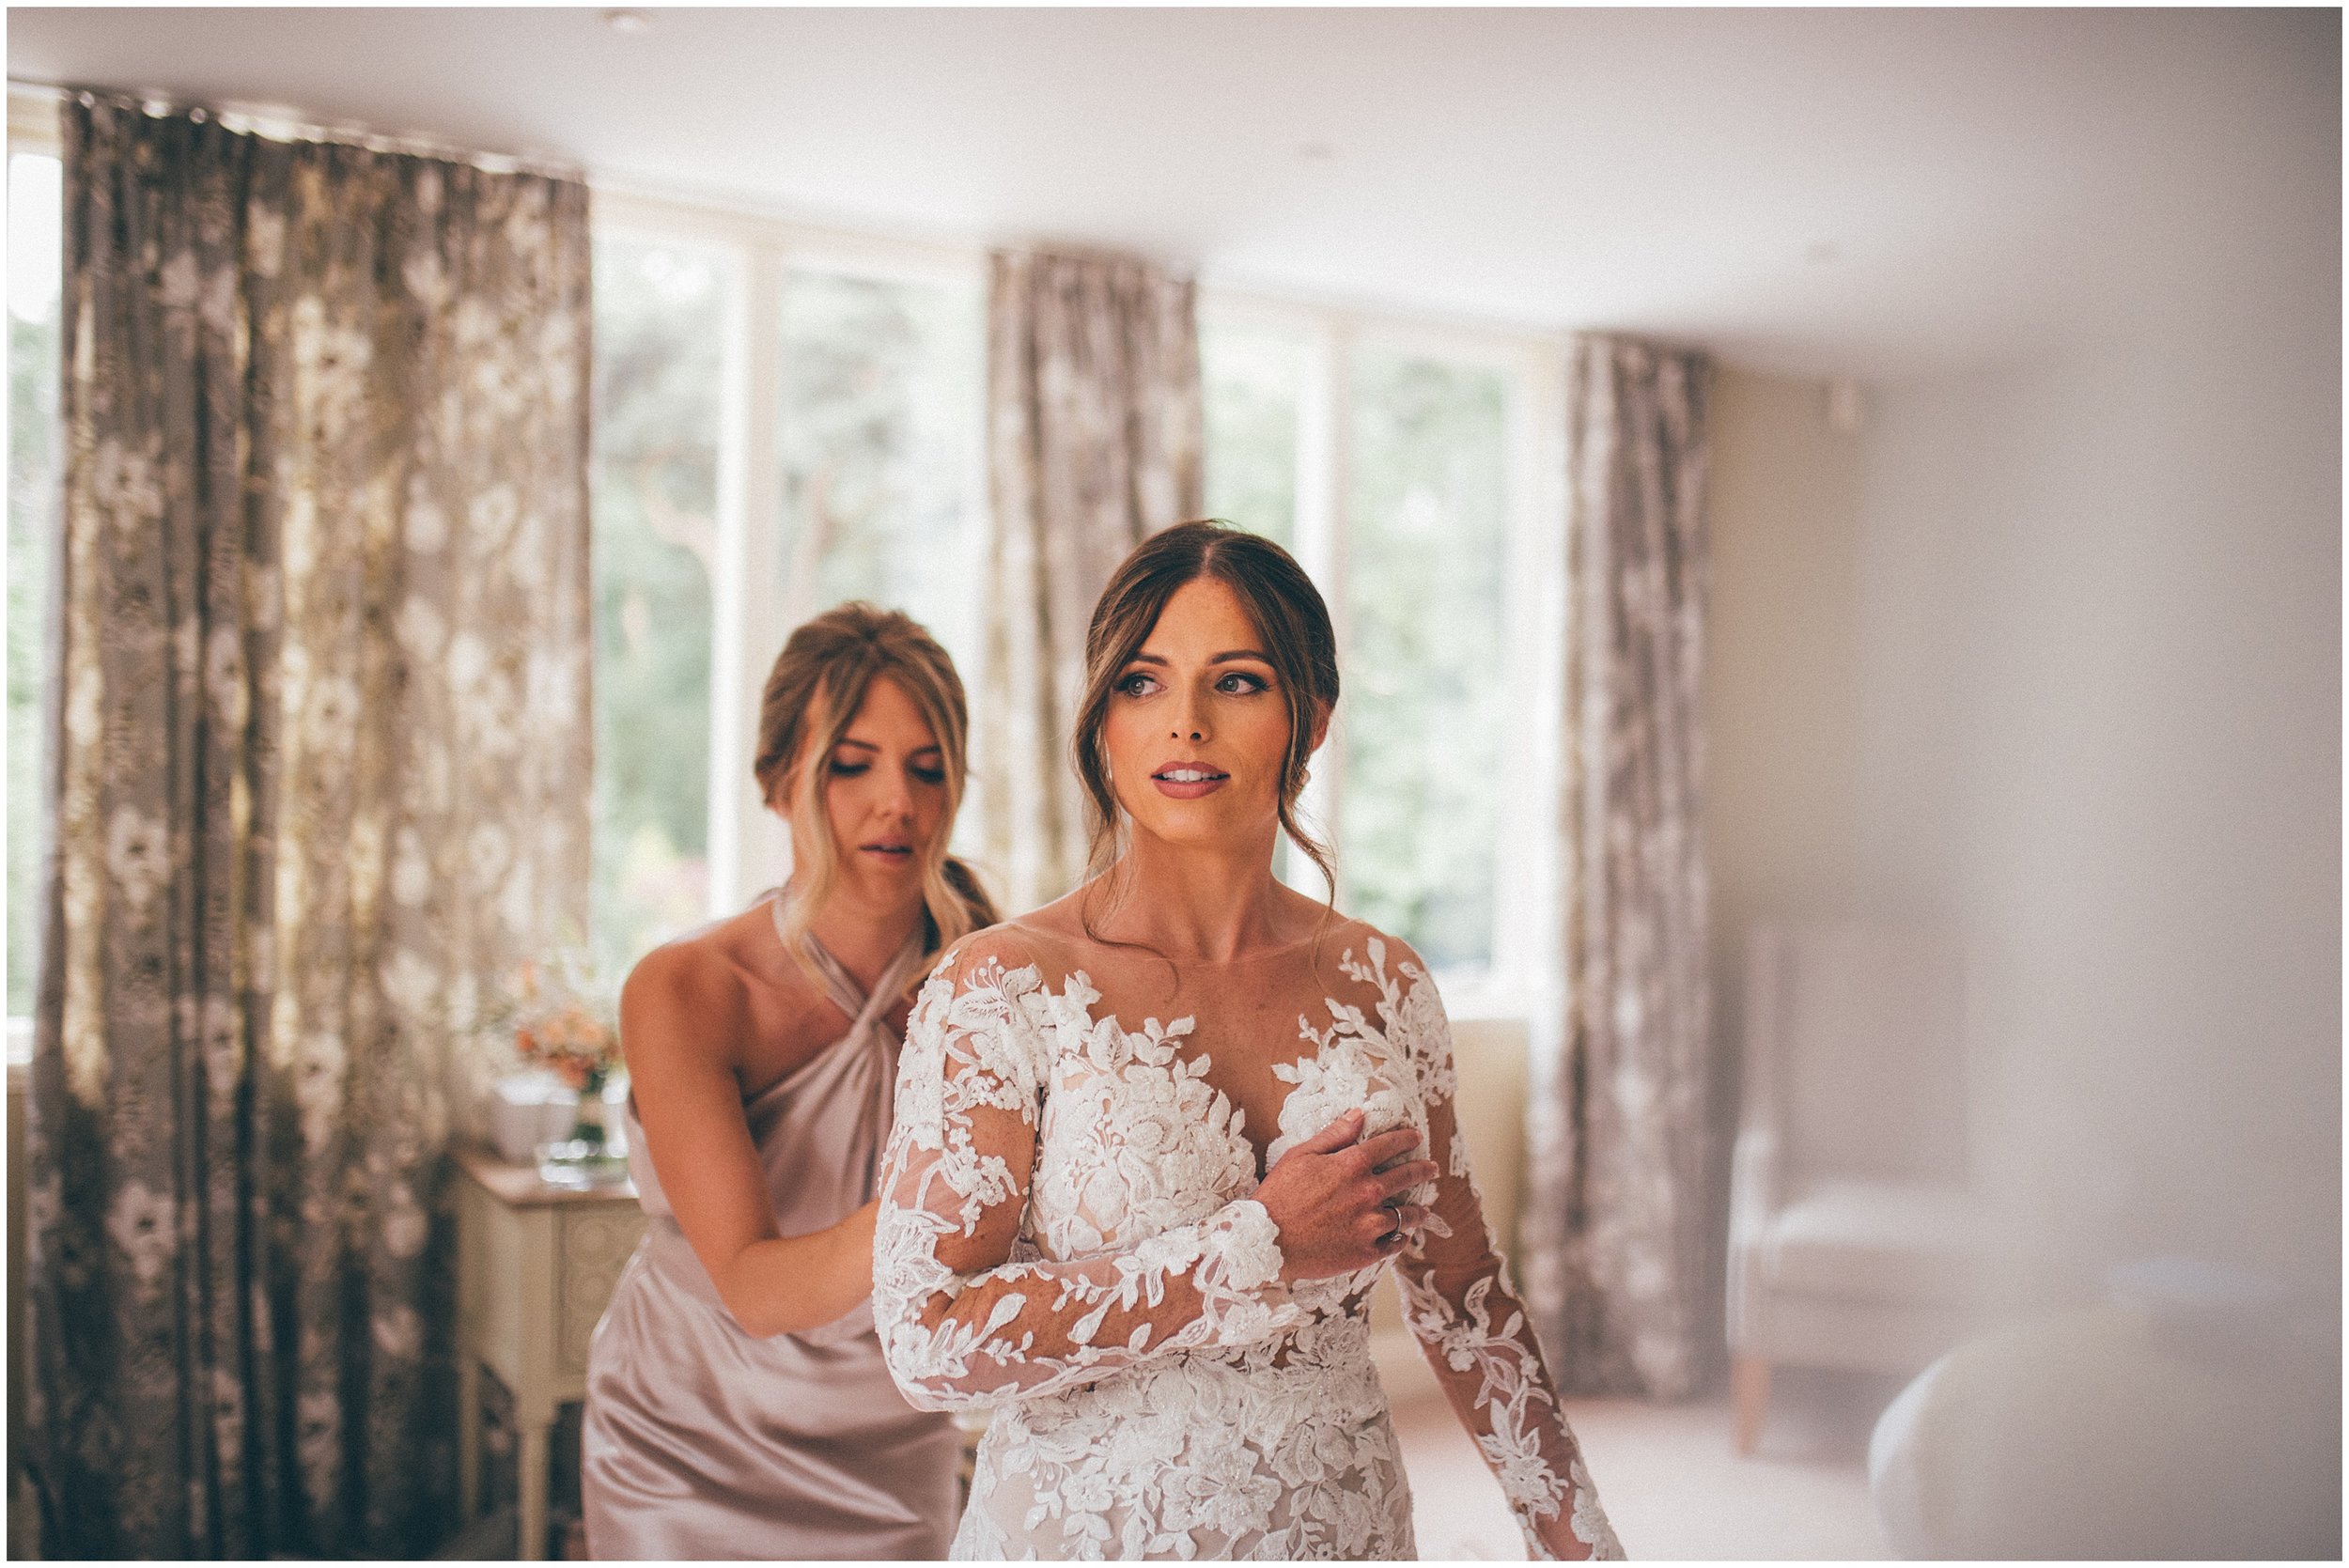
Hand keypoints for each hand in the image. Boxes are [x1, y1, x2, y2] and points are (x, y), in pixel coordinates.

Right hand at [1254, 1109, 1440, 1280]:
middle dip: (1422, 1170)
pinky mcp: (1366, 1252)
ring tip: (1423, 1210)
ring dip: (1418, 1210)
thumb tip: (1359, 1114)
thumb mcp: (1300, 1155)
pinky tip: (1402, 1236)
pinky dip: (1401, 1238)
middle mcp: (1368, 1193)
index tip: (1416, 1137)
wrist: (1266, 1242)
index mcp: (1351, 1165)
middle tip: (1431, 1168)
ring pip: (1407, 1215)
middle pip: (1406, 1177)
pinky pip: (1394, 1244)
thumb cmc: (1278, 1195)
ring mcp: (1369, 1225)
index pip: (1388, 1145)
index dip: (1405, 1139)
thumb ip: (1334, 1135)